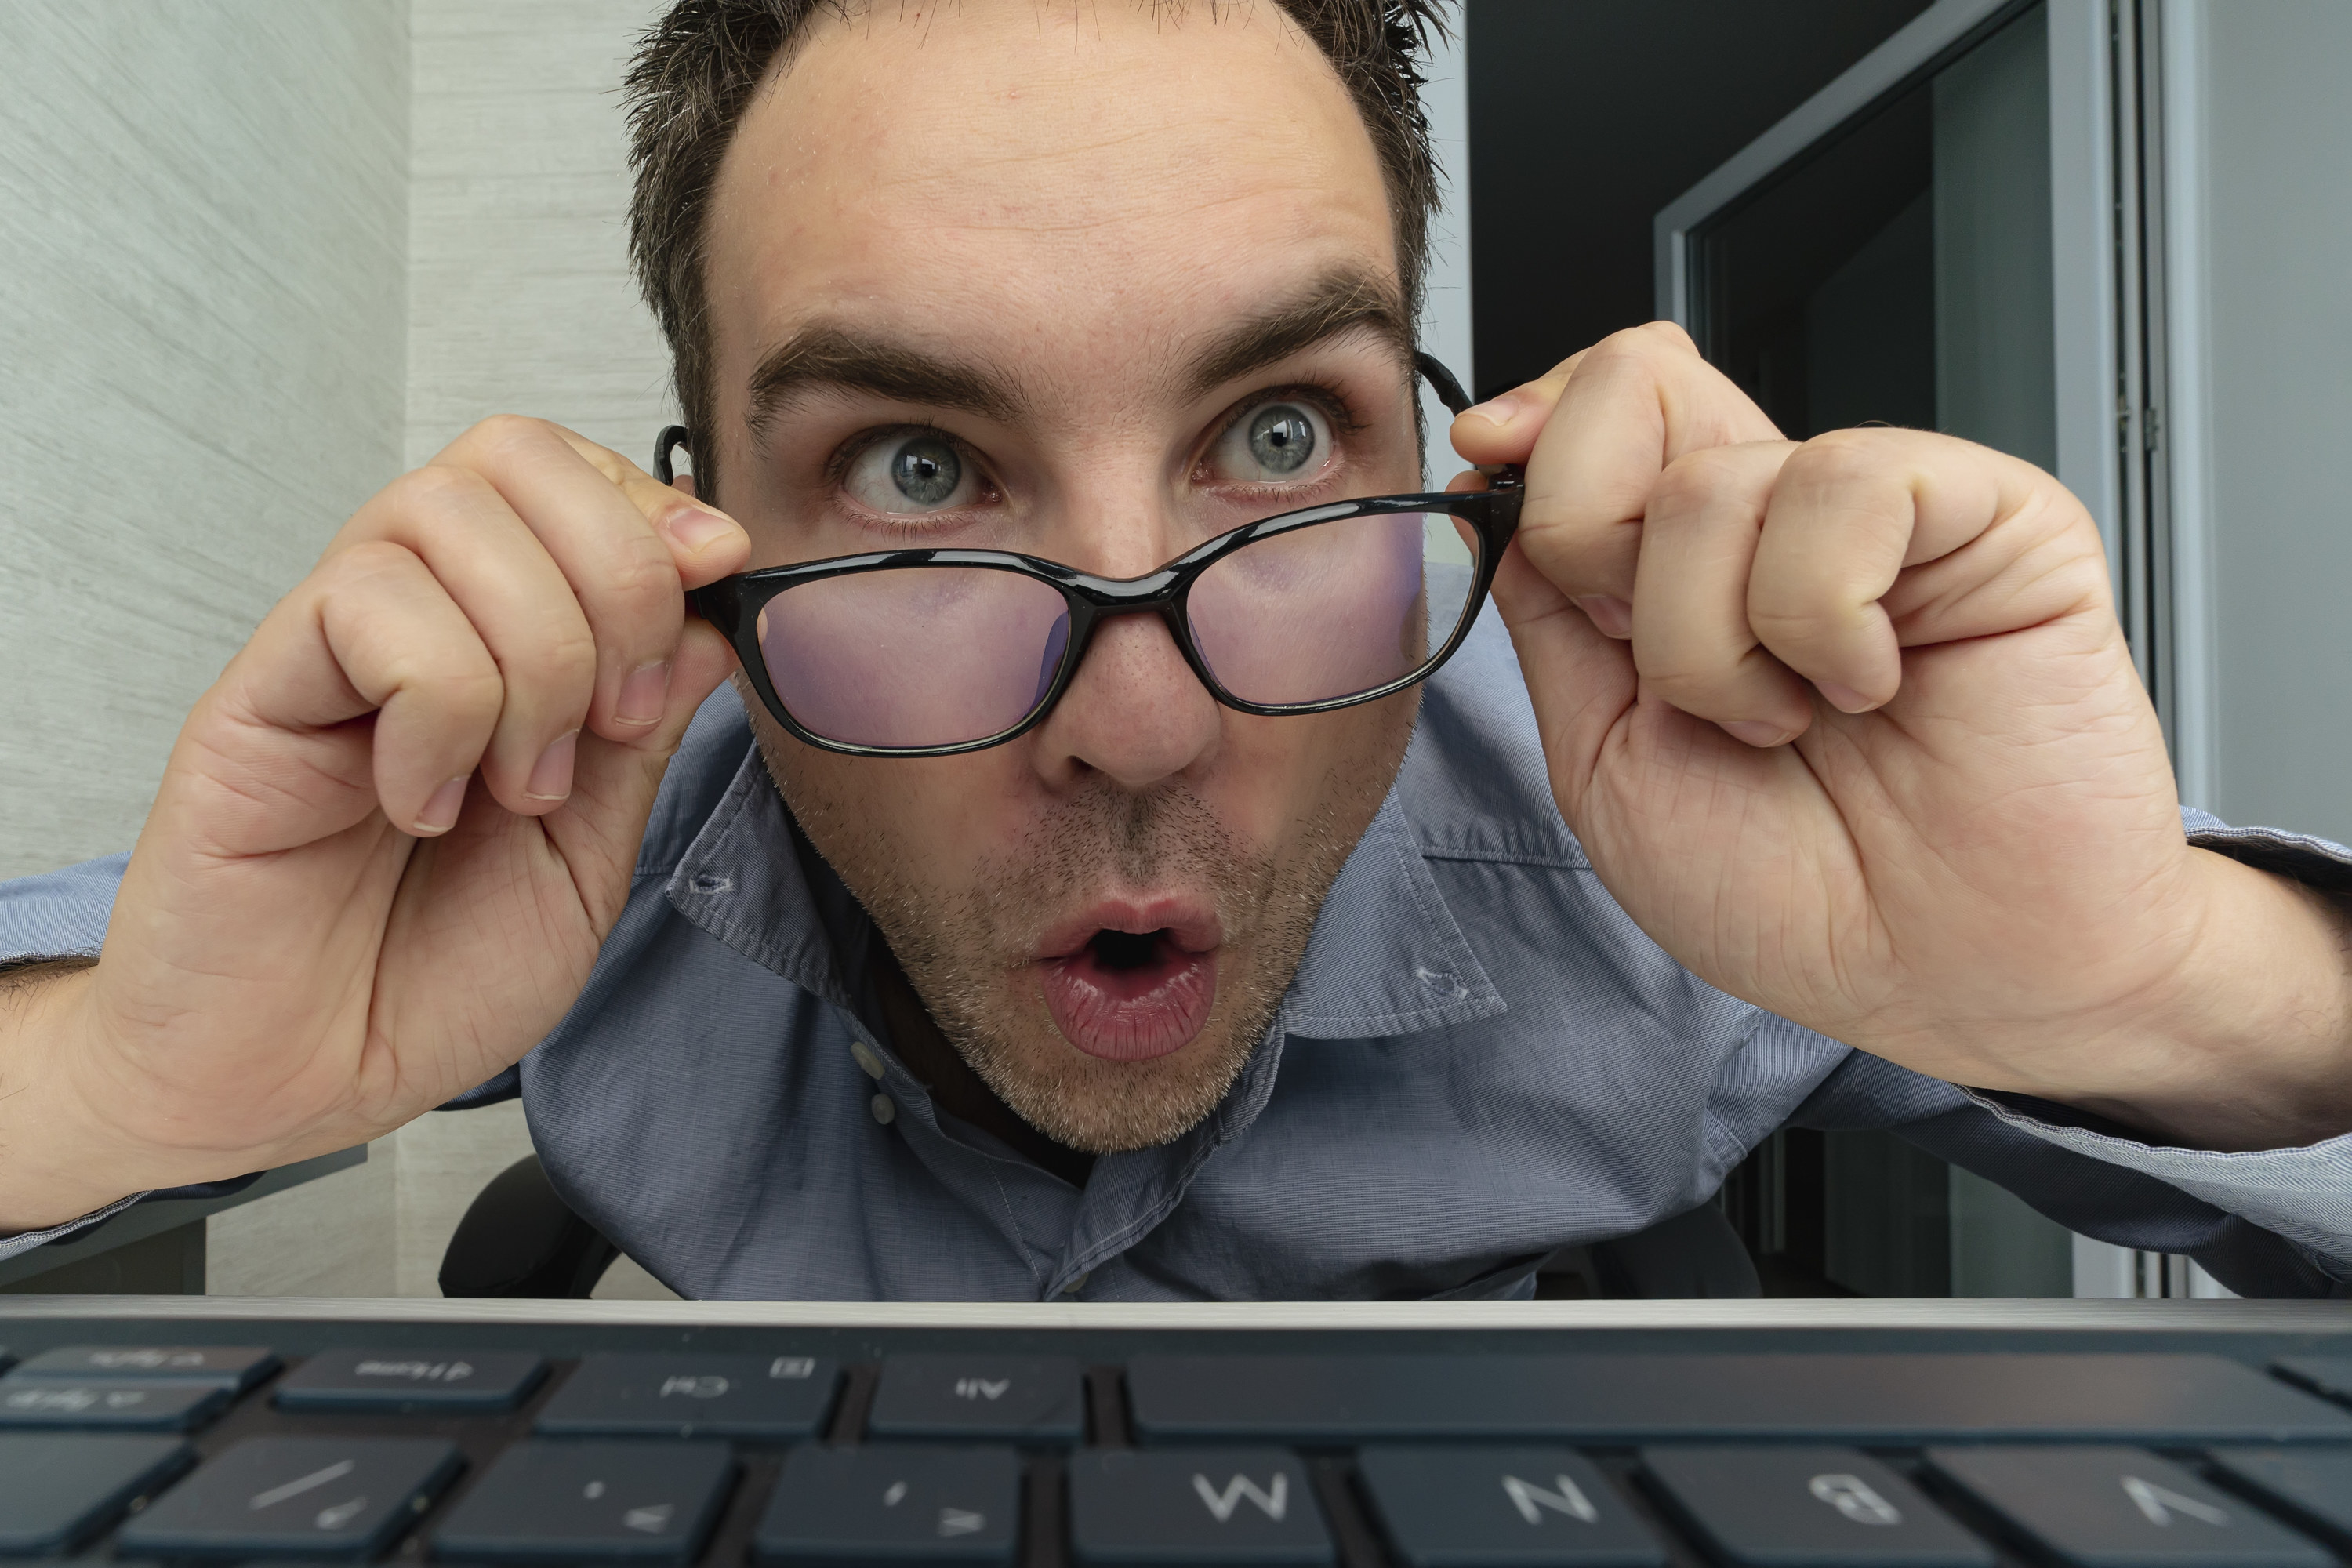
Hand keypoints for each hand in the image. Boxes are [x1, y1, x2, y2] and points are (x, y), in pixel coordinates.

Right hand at [3, 418, 747, 1226]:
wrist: (299, 1083)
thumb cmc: (429, 978)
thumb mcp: (591, 852)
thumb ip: (645, 729)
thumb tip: (712, 606)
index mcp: (500, 638)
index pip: (568, 473)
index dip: (651, 511)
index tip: (708, 592)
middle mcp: (413, 617)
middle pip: (511, 453)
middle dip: (614, 574)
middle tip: (611, 721)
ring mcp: (328, 647)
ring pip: (444, 516)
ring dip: (533, 656)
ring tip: (515, 786)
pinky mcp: (258, 691)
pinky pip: (367, 607)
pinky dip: (439, 709)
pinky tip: (423, 803)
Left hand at [1453, 323, 2351, 1149]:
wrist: (1946, 977)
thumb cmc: (1797, 894)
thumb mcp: (1606, 760)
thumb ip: (1549, 616)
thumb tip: (1494, 482)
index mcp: (1682, 564)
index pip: (1595, 410)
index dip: (1532, 426)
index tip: (1490, 463)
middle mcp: (1775, 517)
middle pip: (1635, 385)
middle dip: (1595, 540)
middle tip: (1664, 668)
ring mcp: (1882, 509)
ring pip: (1710, 480)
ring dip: (1715, 645)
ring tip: (1794, 720)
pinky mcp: (1989, 513)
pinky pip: (1845, 488)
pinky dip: (1823, 620)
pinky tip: (1872, 683)